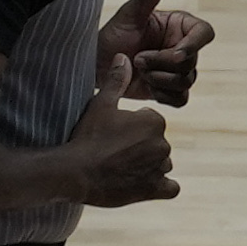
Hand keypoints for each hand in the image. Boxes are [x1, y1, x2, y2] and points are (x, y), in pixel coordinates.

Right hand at [51, 93, 182, 204]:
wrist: (76, 172)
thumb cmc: (88, 136)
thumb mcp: (100, 104)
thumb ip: (116, 80)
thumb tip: (123, 57)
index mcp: (154, 121)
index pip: (151, 122)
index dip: (132, 127)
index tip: (114, 132)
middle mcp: (163, 143)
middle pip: (156, 143)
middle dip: (141, 146)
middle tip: (114, 151)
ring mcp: (160, 168)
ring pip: (161, 164)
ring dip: (148, 166)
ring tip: (122, 168)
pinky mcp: (156, 189)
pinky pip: (171, 188)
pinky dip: (162, 186)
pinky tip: (144, 183)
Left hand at [94, 0, 209, 107]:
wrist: (97, 66)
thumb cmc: (112, 36)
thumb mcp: (127, 16)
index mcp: (180, 27)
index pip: (205, 33)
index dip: (195, 45)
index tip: (176, 52)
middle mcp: (184, 48)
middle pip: (192, 61)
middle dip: (162, 63)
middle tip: (137, 58)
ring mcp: (178, 71)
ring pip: (187, 81)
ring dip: (159, 79)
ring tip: (137, 69)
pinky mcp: (170, 91)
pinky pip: (181, 99)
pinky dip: (163, 95)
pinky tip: (145, 85)